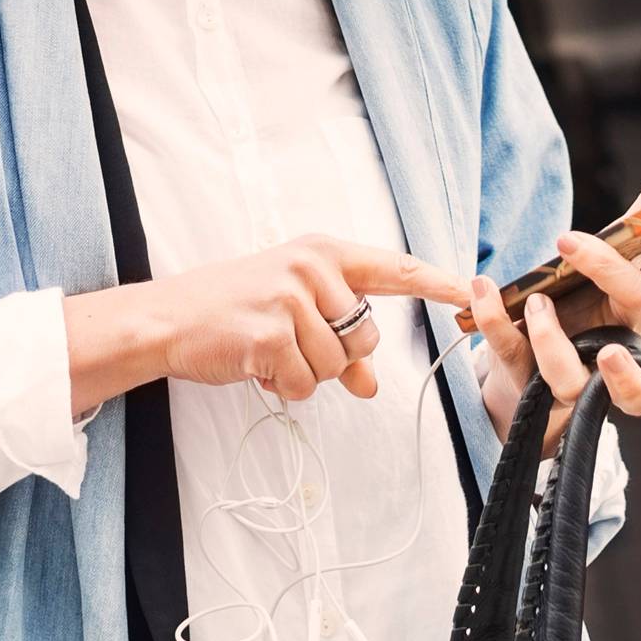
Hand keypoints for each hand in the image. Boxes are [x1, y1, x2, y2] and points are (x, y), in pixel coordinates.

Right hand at [67, 234, 472, 412]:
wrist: (171, 317)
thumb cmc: (235, 310)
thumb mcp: (293, 313)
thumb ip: (340, 344)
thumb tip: (372, 385)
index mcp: (322, 253)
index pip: (392, 268)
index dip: (434, 280)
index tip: (469, 287)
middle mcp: (312, 269)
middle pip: (366, 336)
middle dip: (339, 357)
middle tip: (296, 346)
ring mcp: (290, 299)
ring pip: (338, 365)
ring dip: (308, 374)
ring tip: (271, 353)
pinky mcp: (271, 334)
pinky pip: (306, 384)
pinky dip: (287, 387)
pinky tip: (258, 366)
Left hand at [468, 160, 640, 446]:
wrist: (543, 347)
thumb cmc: (588, 297)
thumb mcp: (612, 255)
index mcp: (629, 318)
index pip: (636, 296)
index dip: (611, 270)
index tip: (568, 237)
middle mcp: (606, 356)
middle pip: (628, 375)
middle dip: (611, 349)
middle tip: (573, 276)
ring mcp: (567, 376)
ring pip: (568, 378)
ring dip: (549, 338)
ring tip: (533, 302)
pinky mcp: (527, 381)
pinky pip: (509, 354)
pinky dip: (490, 318)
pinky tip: (479, 287)